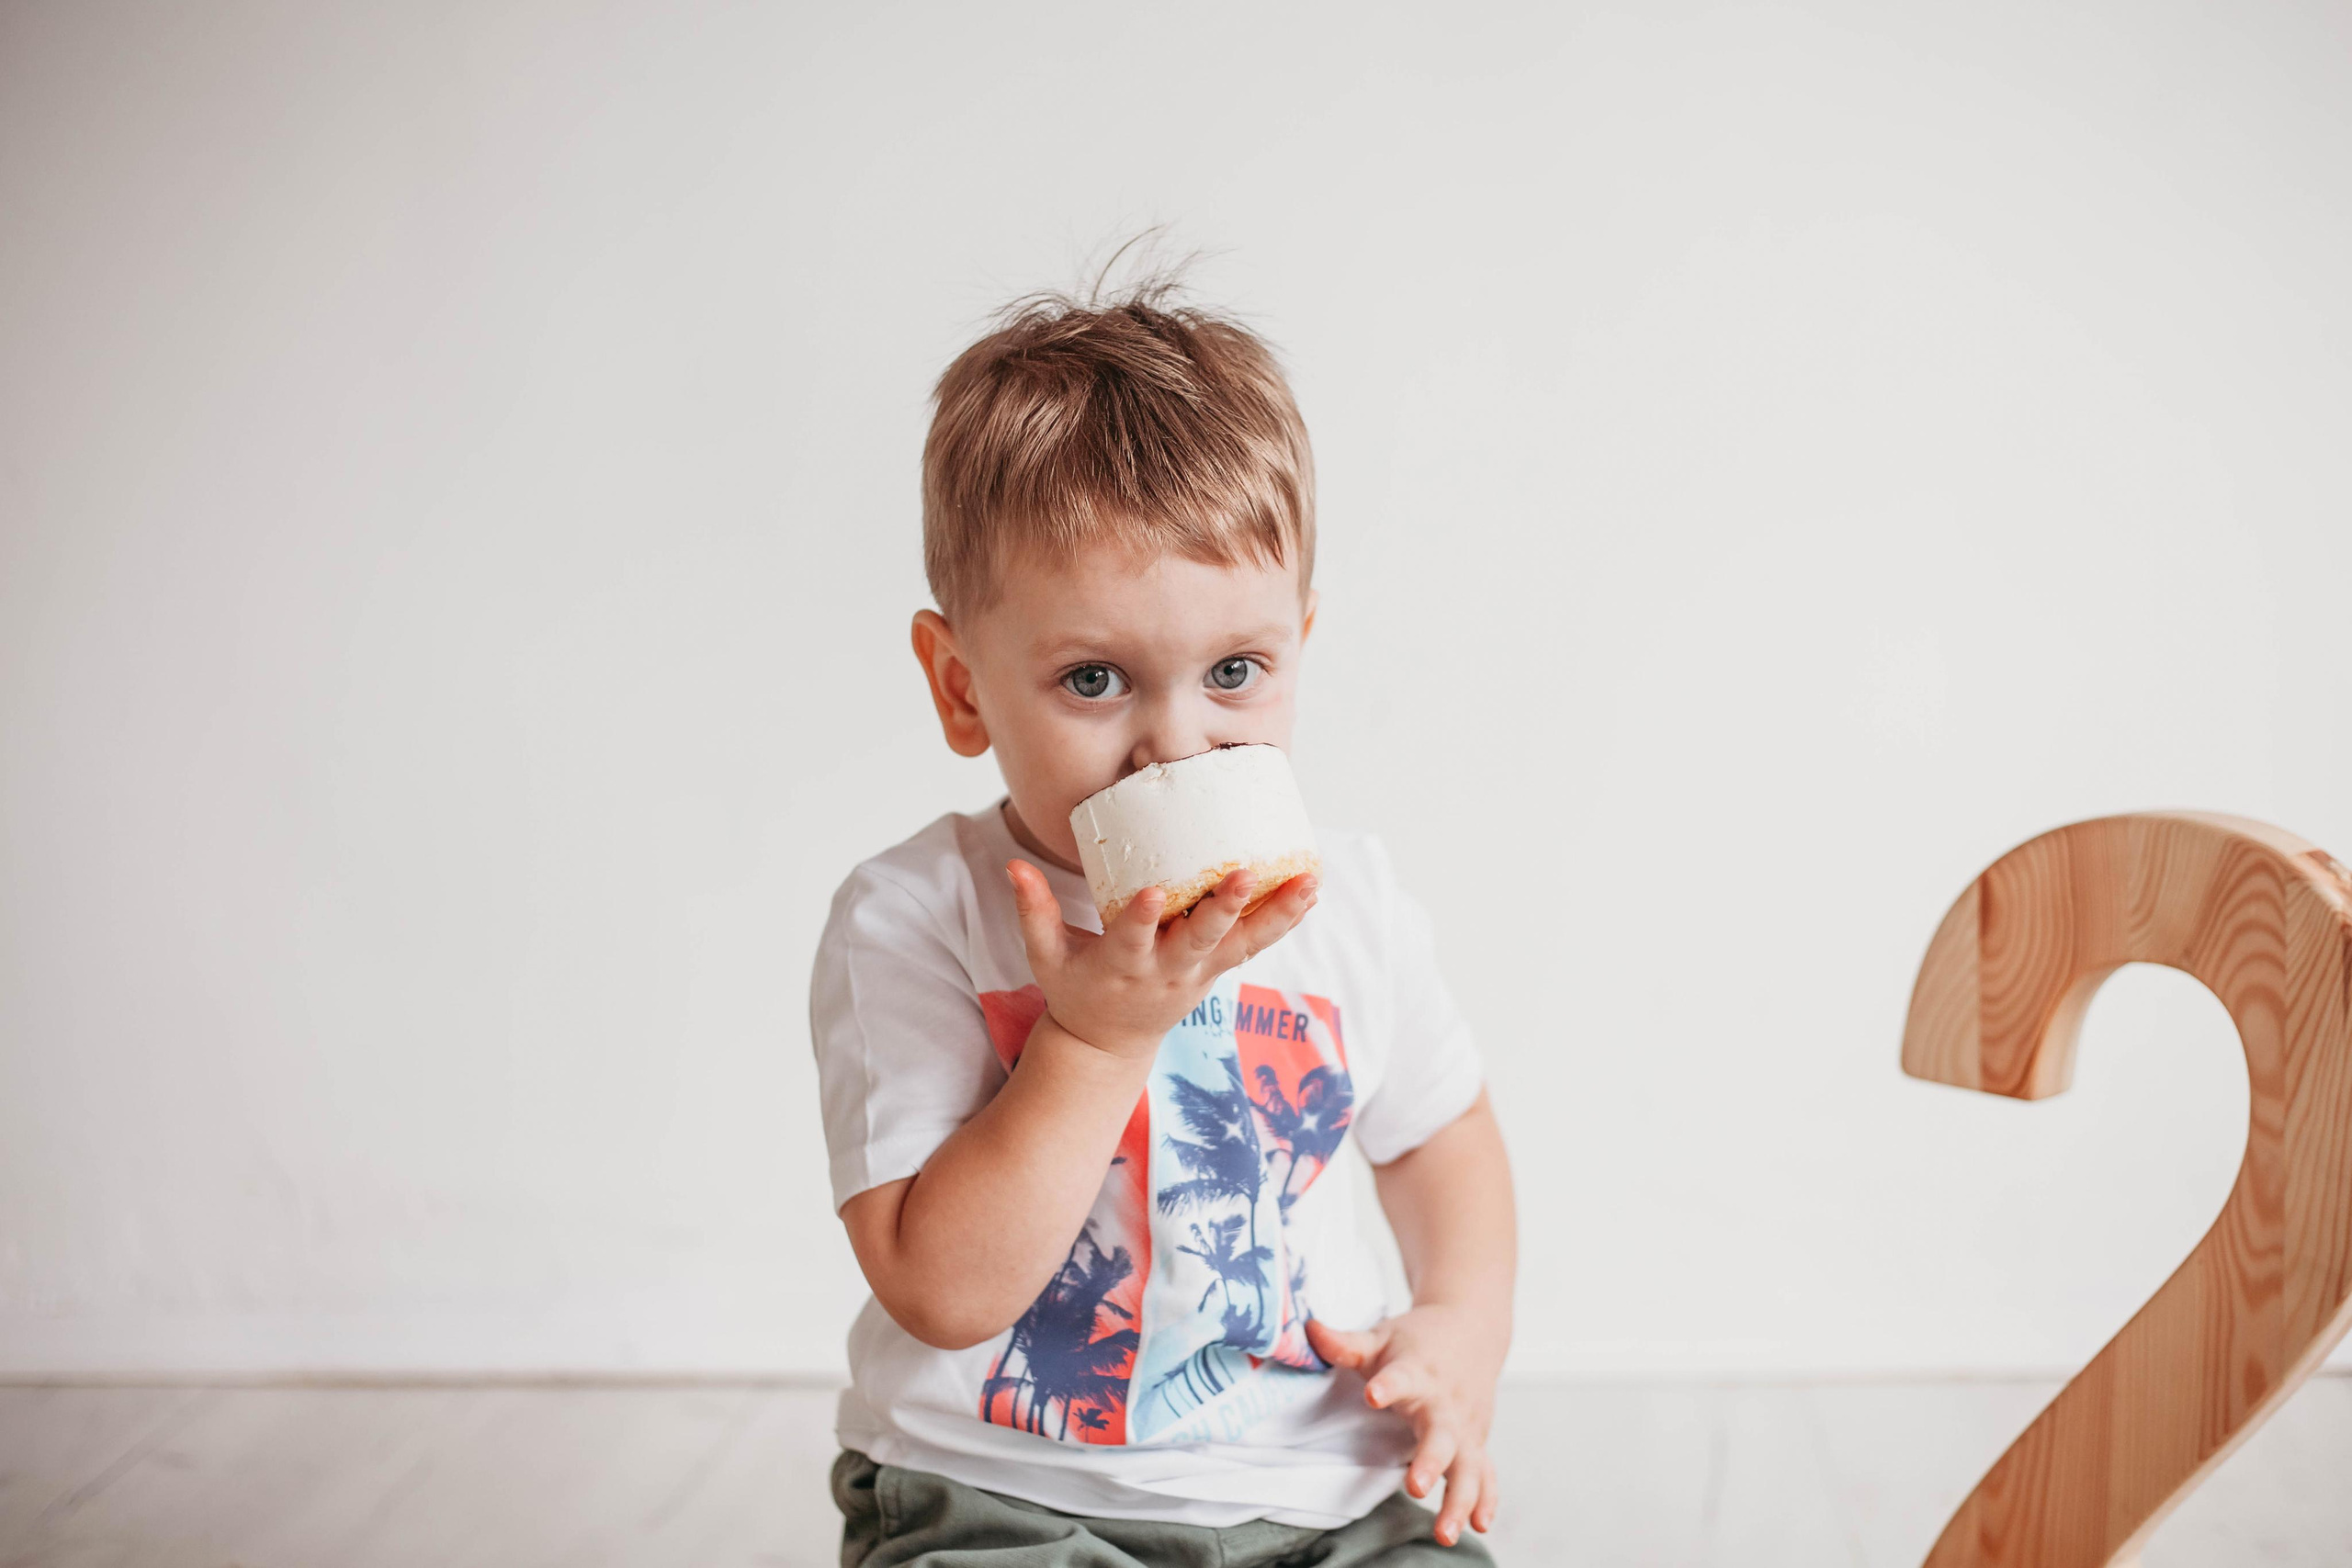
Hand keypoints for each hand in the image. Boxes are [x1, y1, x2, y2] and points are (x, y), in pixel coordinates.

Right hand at [1007, 862, 1317, 1059]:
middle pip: (1199, 939)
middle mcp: (1166, 971)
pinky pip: (1257, 945)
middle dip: (1223, 908)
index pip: (1132, 939)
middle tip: (1245, 874)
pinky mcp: (1218, 971)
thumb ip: (1033, 910)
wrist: (1108, 1045)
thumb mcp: (1046, 957)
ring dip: (1277, 913)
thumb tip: (1013, 864)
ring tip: (1309, 881)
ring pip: (1243, 944)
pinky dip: (1284, 919)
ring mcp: (1198, 973)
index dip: (1142, 917)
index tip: (1153, 891)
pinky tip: (1311, 890)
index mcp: (1121, 965)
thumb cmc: (1076, 990)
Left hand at [1306, 1307, 1501, 1546]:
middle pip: (1442, 1435)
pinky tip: (1479, 1526)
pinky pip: (1486, 1474)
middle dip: (1431, 1462)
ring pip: (1469, 1465)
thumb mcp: (1380, 1337)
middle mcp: (1445, 1403)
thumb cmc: (1418, 1340)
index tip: (1373, 1395)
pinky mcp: (1477, 1441)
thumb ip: (1345, 1343)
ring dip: (1460, 1499)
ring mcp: (1465, 1426)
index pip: (1402, 1377)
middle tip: (1416, 1486)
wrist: (1471, 1328)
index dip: (1388, 1386)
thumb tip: (1308, 1331)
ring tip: (1444, 1533)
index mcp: (1417, 1372)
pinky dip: (1486, 1500)